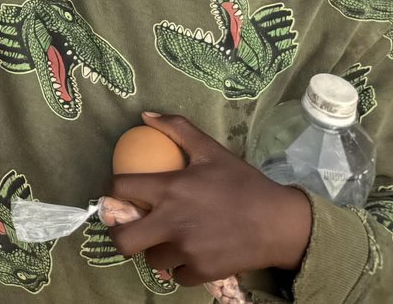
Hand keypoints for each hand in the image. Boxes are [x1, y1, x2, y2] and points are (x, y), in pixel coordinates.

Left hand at [105, 113, 314, 284]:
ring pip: (151, 260)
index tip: (120, 193)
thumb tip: (146, 115)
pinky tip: (190, 255)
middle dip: (120, 234)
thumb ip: (177, 129)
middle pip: (122, 240)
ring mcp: (186, 251)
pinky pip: (176, 277)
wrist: (279, 223)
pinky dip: (180, 269)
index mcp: (169, 189)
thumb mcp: (211, 150)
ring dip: (156, 251)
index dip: (113, 189)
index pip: (118, 188)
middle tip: (132, 228)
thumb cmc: (244, 184)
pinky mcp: (202, 272)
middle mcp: (171, 222)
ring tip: (168, 240)